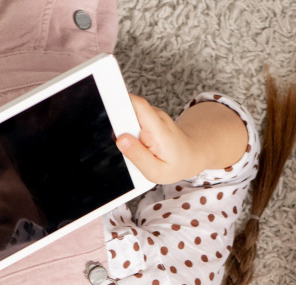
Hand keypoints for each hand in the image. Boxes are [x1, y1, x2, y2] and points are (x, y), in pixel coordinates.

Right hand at [116, 96, 243, 183]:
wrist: (190, 155)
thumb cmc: (175, 165)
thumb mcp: (157, 171)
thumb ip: (138, 156)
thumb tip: (120, 140)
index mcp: (158, 129)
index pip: (138, 105)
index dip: (120, 102)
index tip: (105, 104)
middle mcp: (155, 116)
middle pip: (128, 109)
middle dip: (117, 124)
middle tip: (122, 142)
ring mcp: (151, 115)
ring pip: (128, 115)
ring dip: (123, 129)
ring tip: (133, 147)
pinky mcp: (147, 117)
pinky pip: (132, 119)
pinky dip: (128, 130)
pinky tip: (136, 143)